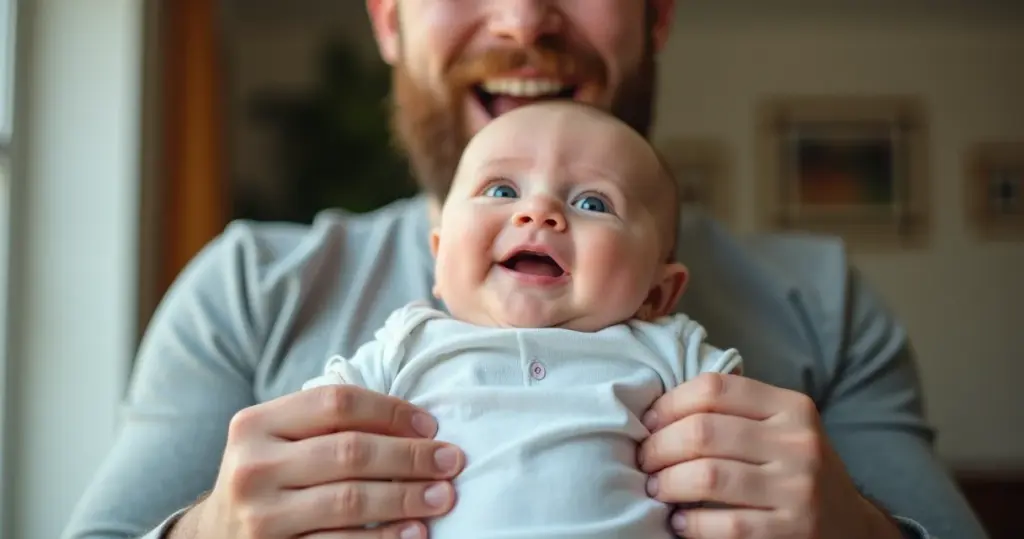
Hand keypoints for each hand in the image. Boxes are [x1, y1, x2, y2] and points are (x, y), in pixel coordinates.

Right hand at [173, 385, 464, 538]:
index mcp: (256, 424)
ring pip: (350, 501)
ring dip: (407, 498)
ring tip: (443, 496)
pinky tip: (416, 533)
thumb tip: (419, 426)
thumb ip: (330, 423)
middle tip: (451, 461)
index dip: (392, 411)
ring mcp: (261, 516)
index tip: (431, 425)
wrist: (217, 535)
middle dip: (410, 456)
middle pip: (350, 451)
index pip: (337, 402)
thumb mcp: (280, 440)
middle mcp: (253, 467)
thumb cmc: (270, 477)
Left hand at [638, 373, 901, 538]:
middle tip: (645, 460)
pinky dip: (691, 523)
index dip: (669, 404)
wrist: (851, 526)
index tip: (649, 423)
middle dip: (659, 447)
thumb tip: (659, 410)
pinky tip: (679, 522)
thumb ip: (735, 413)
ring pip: (707, 476)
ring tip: (656, 488)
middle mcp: (798, 443)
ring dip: (667, 483)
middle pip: (703, 431)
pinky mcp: (791, 531)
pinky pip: (725, 525)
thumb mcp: (781, 429)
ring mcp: (797, 489)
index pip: (715, 389)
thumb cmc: (796, 471)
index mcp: (792, 407)